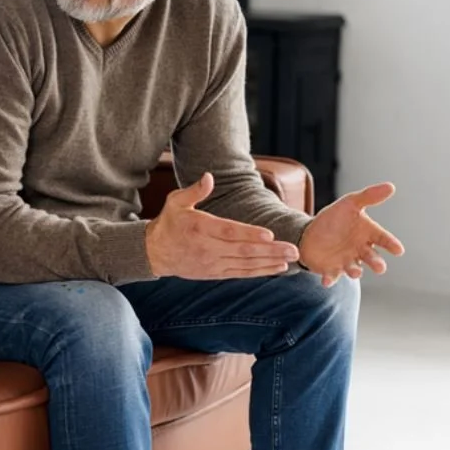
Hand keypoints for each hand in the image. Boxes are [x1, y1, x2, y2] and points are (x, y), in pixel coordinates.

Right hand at [145, 173, 298, 278]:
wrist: (156, 252)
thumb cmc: (169, 223)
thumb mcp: (175, 201)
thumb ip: (195, 191)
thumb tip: (209, 177)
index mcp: (199, 228)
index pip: (228, 231)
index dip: (249, 233)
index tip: (270, 234)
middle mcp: (207, 248)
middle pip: (243, 250)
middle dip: (270, 251)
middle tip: (293, 250)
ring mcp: (212, 263)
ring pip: (245, 264)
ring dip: (270, 262)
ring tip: (291, 259)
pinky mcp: (215, 272)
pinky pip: (241, 273)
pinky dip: (260, 271)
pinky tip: (277, 268)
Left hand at [299, 183, 403, 286]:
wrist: (310, 234)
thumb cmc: (334, 219)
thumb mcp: (349, 203)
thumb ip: (369, 197)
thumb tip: (390, 186)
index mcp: (367, 234)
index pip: (383, 238)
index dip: (391, 244)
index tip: (398, 249)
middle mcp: (360, 251)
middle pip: (372, 258)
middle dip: (376, 263)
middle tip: (379, 267)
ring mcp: (347, 261)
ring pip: (354, 269)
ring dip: (355, 272)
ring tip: (355, 273)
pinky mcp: (331, 270)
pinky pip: (332, 276)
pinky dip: (331, 279)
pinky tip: (327, 281)